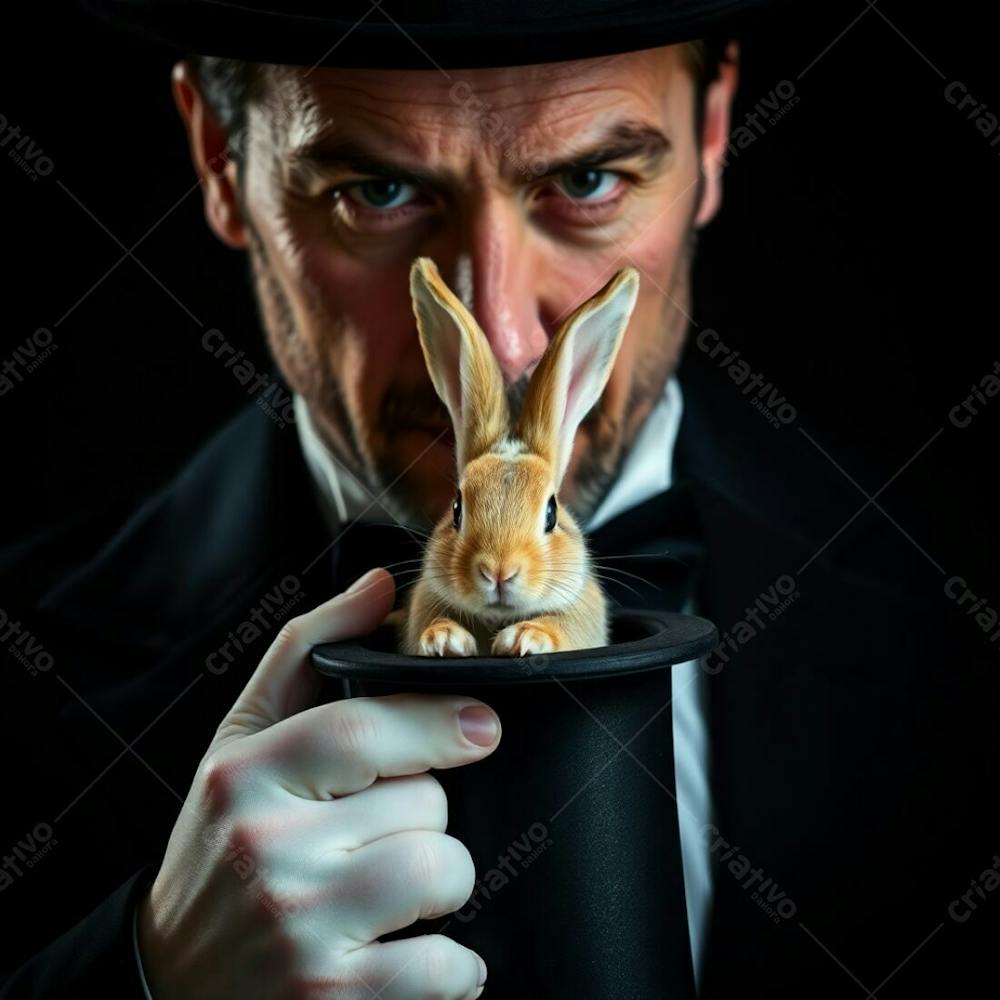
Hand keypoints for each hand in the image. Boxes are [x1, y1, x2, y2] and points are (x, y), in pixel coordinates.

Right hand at [137, 567, 498, 998]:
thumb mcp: (242, 739)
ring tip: (402, 890)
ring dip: (446, 880)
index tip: (484, 726)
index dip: (438, 721)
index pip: (360, 730)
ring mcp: (300, 932)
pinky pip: (446, 968)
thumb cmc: (224, 841)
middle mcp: (267, 851)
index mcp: (245, 777)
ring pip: (442, 871)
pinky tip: (418, 954)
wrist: (171, 982)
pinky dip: (455, 965)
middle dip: (425, 812)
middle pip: (420, 803)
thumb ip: (306, 651)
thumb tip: (378, 585)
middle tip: (385, 831)